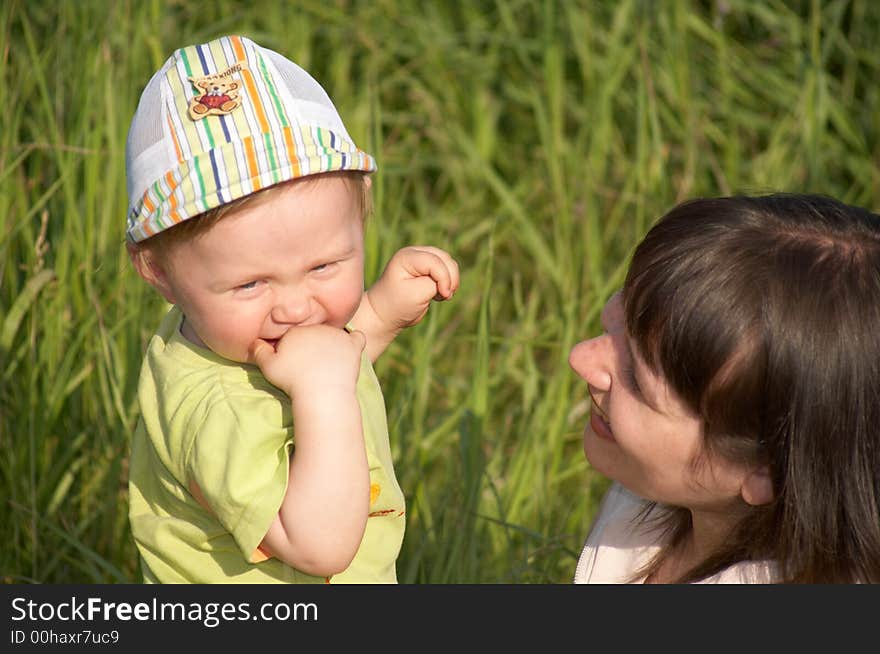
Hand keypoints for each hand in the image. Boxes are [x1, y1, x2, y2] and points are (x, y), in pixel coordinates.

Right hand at [249, 325, 365, 397]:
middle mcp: (317, 328)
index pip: (295, 336)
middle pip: (314, 335)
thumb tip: (255, 342)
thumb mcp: (268, 367)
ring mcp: (337, 336)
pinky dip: (354, 342)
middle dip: (313, 346)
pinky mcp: (353, 346)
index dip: (294, 350)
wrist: (321, 391)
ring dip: (331, 344)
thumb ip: (259, 351)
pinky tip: (351, 350)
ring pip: (333, 335)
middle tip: (312, 365)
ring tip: (329, 363)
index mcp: (296, 331)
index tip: (295, 364)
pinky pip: (357, 338)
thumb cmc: (292, 380)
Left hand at [365, 246, 459, 330]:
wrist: (385, 313)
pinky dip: (448, 282)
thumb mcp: (417, 295)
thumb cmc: (397, 304)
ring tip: (440, 295)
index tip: (444, 296)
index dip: (444, 278)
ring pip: (448, 263)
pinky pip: (447, 269)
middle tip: (444, 296)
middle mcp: (414, 253)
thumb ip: (436, 283)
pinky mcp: (428, 268)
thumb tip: (448, 279)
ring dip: (450, 280)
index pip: (435, 261)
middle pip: (445, 258)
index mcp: (407, 257)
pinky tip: (439, 293)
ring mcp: (421, 259)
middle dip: (450, 278)